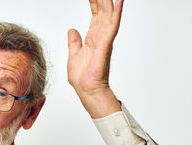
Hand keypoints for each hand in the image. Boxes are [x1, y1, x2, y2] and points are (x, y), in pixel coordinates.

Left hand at [67, 0, 123, 117]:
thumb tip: (72, 30)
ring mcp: (104, 39)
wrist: (86, 89)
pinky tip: (119, 1)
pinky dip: (116, 13)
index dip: (94, 2)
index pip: (95, 15)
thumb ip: (74, 42)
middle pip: (102, 11)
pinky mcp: (105, 44)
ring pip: (108, 14)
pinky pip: (112, 26)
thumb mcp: (74, 55)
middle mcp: (100, 36)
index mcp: (93, 38)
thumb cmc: (82, 77)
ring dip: (109, 1)